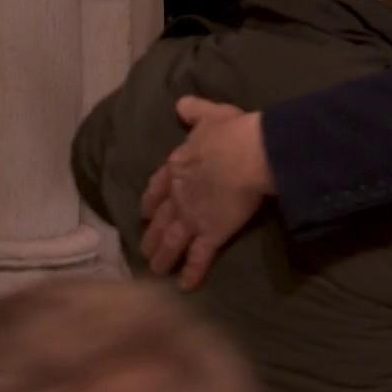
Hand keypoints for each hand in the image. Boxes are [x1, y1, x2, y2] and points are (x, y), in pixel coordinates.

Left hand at [138, 97, 271, 290]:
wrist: (247, 154)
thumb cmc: (232, 132)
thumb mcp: (210, 114)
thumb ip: (194, 111)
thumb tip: (181, 104)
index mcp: (178, 167)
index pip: (158, 187)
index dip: (152, 200)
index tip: (145, 211)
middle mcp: (179, 195)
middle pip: (161, 219)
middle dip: (152, 235)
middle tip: (144, 249)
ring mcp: (192, 217)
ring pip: (172, 241)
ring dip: (162, 257)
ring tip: (155, 270)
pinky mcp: (210, 234)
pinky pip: (198, 257)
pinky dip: (191, 273)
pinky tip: (185, 286)